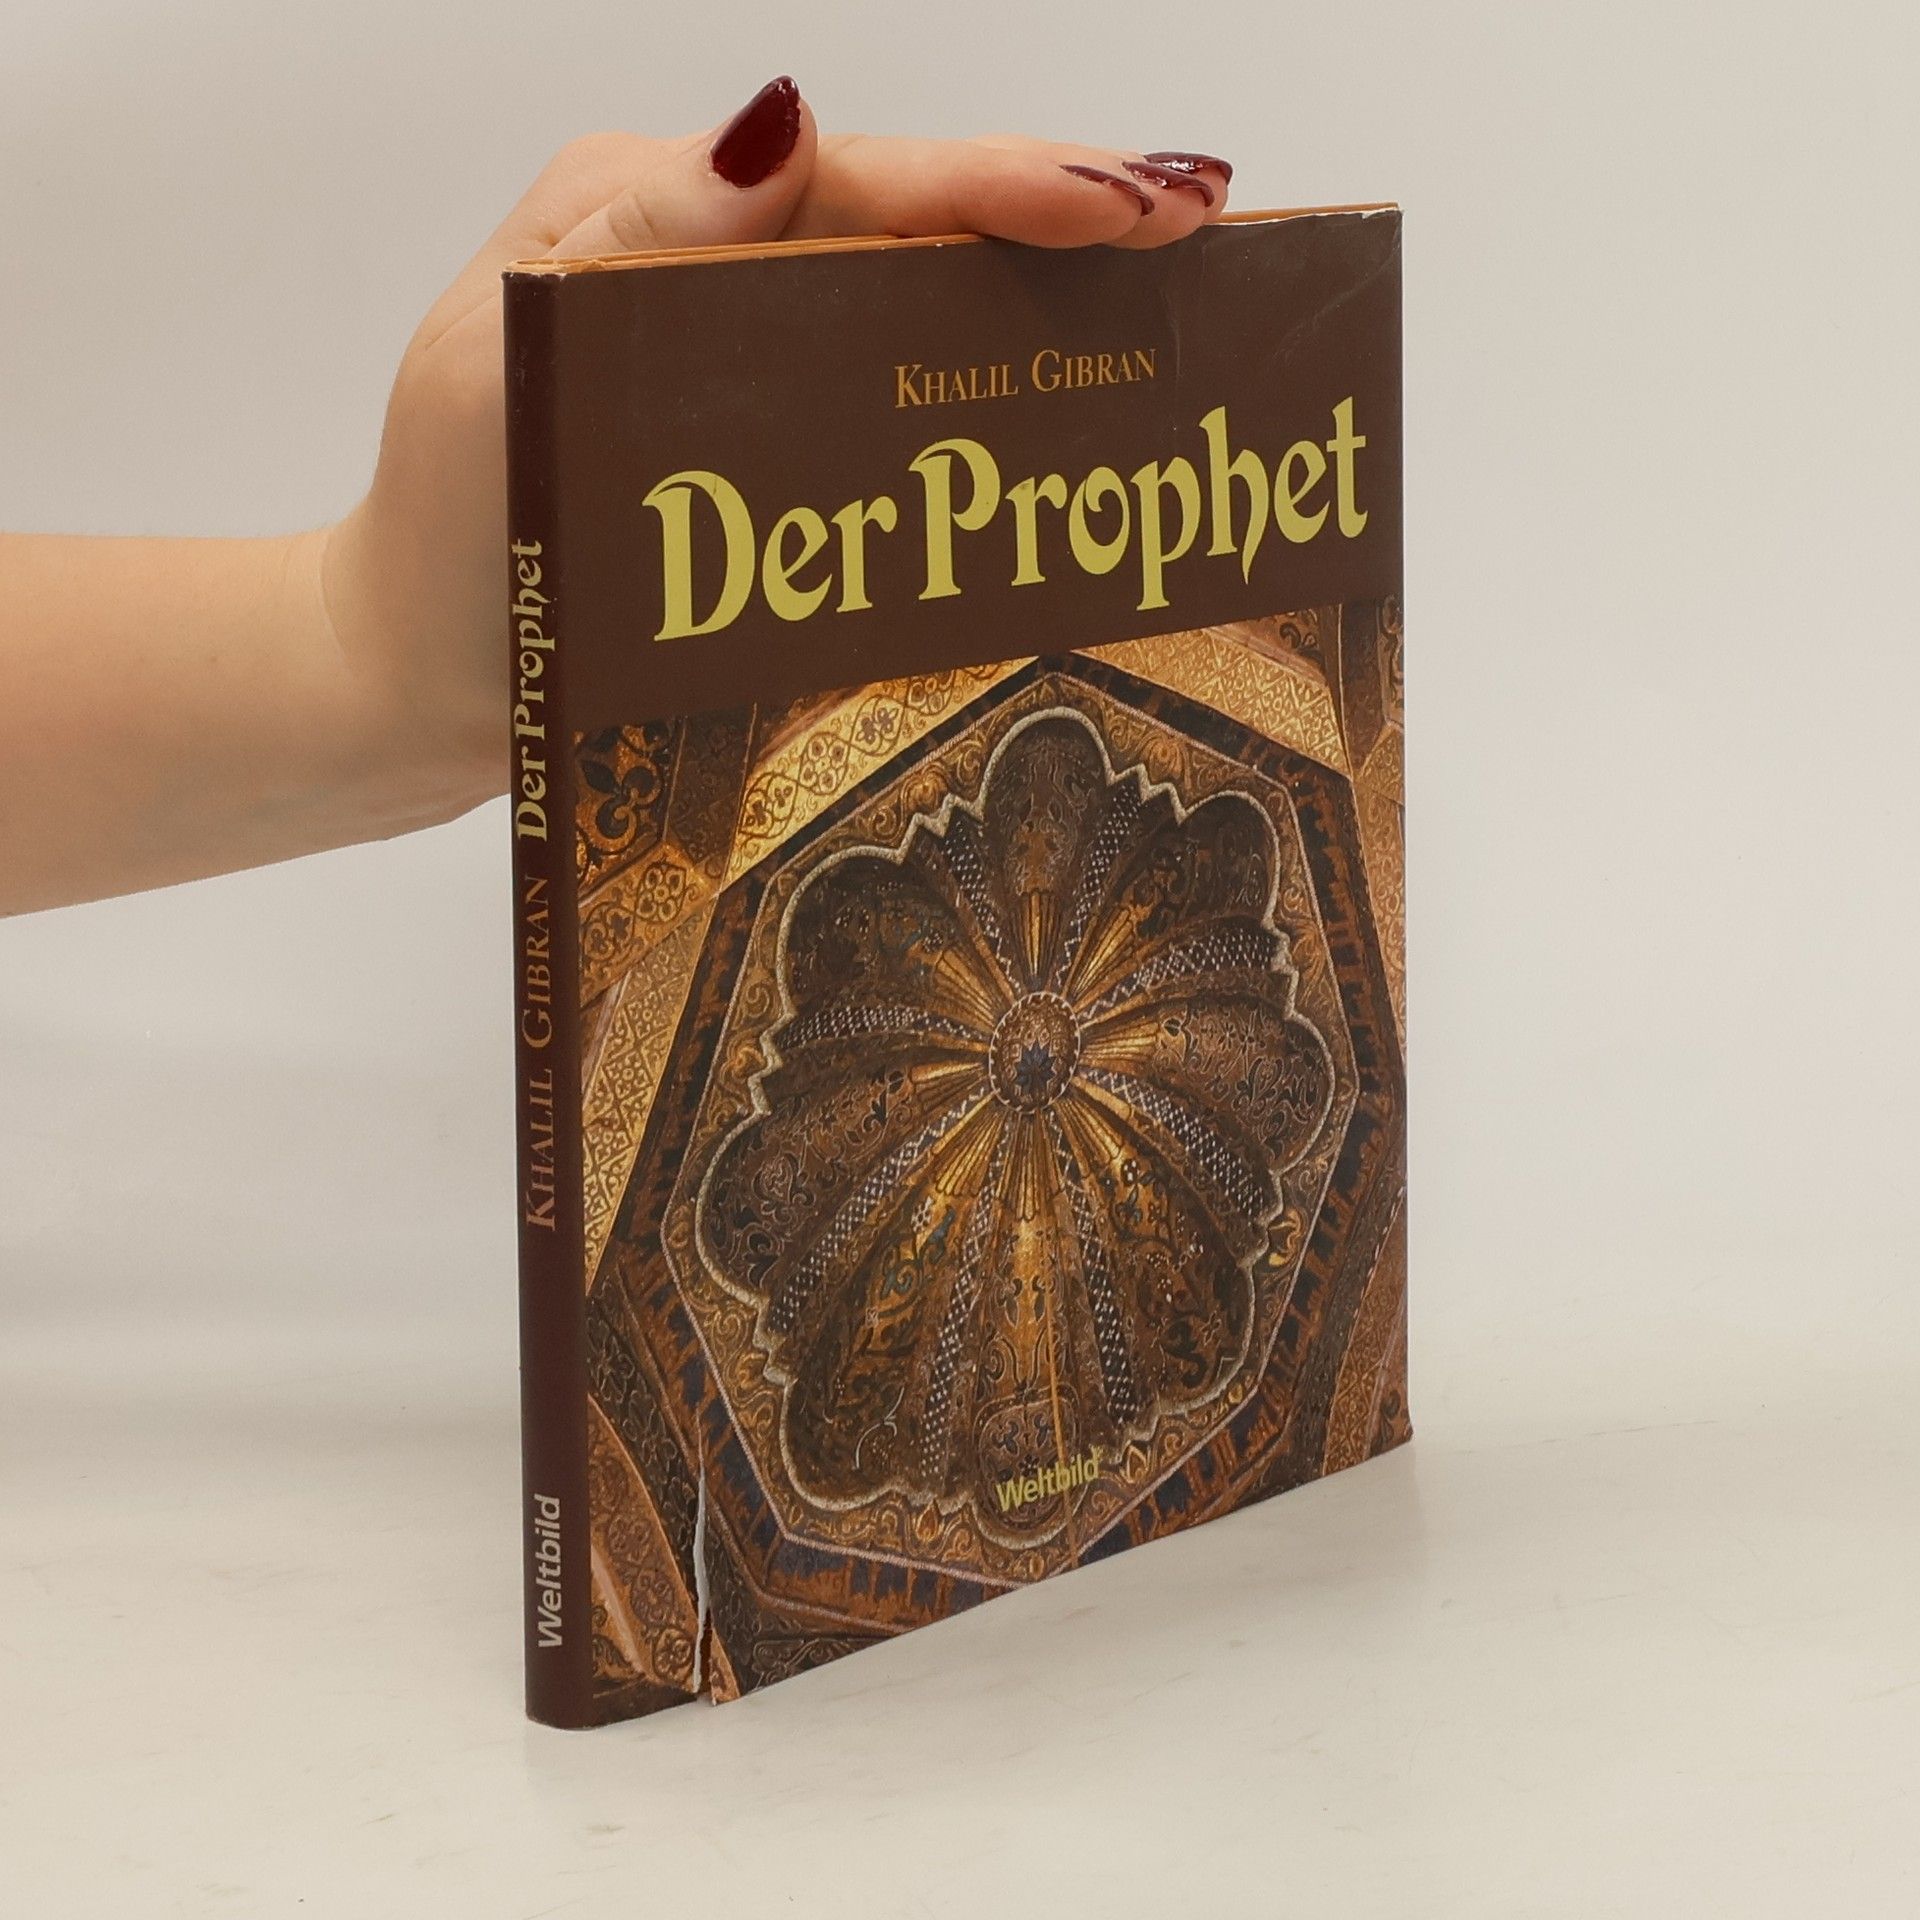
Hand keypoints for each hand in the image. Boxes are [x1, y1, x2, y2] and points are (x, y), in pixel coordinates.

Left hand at [322, 77, 1232, 806]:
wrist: (413, 674)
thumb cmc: (442, 525)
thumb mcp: (499, 354)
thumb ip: (636, 236)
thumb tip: (792, 126)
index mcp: (665, 214)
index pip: (871, 180)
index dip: (1014, 187)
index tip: (1145, 208)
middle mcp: (728, 276)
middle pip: (927, 233)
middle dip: (1072, 225)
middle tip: (1210, 236)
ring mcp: (761, 375)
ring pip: (933, 322)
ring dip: (1055, 316)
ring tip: (1181, 314)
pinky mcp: (783, 469)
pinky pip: (906, 421)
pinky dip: (996, 415)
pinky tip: (1076, 436)